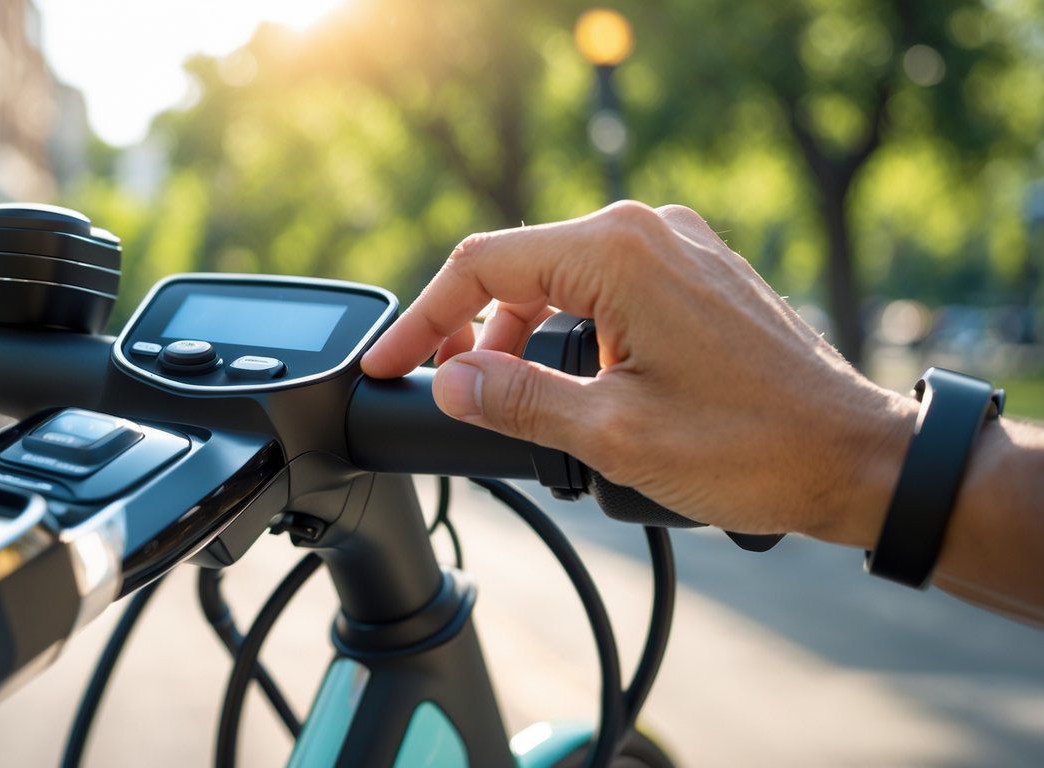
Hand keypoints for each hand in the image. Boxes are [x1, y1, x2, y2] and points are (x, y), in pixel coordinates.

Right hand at [362, 202, 916, 544]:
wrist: (854, 458)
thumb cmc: (751, 447)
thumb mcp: (612, 433)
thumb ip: (516, 399)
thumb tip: (448, 381)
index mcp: (619, 252)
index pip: (484, 266)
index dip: (423, 319)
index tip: (389, 365)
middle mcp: (648, 230)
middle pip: (520, 266)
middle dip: (472, 329)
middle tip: (451, 394)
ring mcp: (678, 246)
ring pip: (561, 276)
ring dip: (522, 333)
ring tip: (509, 399)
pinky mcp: (697, 272)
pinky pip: (607, 284)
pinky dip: (570, 328)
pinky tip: (568, 380)